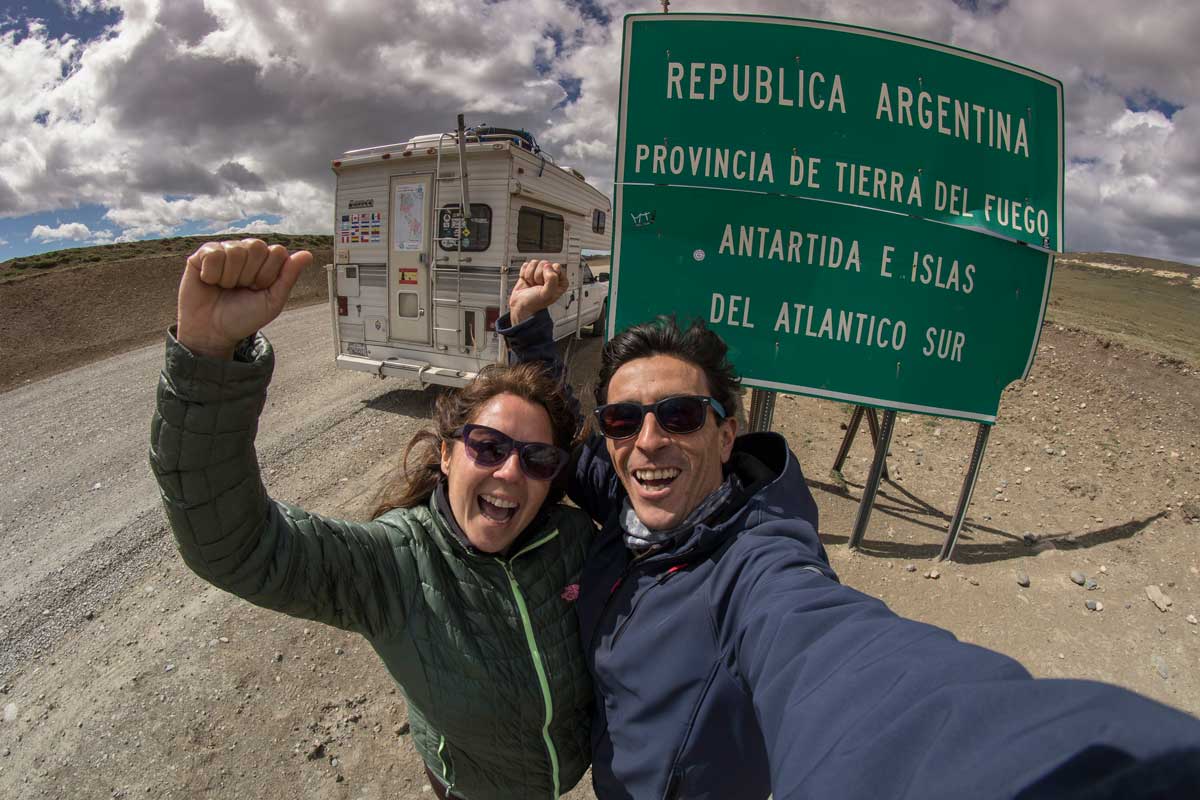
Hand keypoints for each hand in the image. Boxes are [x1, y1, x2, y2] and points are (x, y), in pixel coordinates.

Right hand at [176, 239, 312, 358]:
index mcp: (266, 261)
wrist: (213, 332)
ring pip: (235, 250)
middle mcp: (246, 252)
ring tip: (225, 287)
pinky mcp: (202, 255)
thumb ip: (288, 277)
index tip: (259, 289)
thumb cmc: (243, 317)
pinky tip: (210, 282)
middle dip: (250, 274)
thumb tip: (307, 255)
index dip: (269, 274)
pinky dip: (212, 274)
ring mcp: (224, 251)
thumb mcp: (272, 302)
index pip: (278, 251)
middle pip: (257, 246)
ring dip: (230, 277)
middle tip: (241, 288)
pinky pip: (214, 253)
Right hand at [509, 259, 568, 323]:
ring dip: (530, 275)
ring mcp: (540, 273)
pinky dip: (524, 274)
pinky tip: (527, 281)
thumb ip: (552, 279)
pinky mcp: (530, 272)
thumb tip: (547, 266)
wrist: (520, 306)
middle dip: (538, 276)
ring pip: (535, 263)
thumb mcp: (547, 293)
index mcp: (560, 281)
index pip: (556, 266)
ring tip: (532, 285)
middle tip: (537, 286)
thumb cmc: (534, 302)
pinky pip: (527, 265)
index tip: (544, 284)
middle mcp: (551, 276)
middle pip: (545, 264)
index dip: (548, 275)